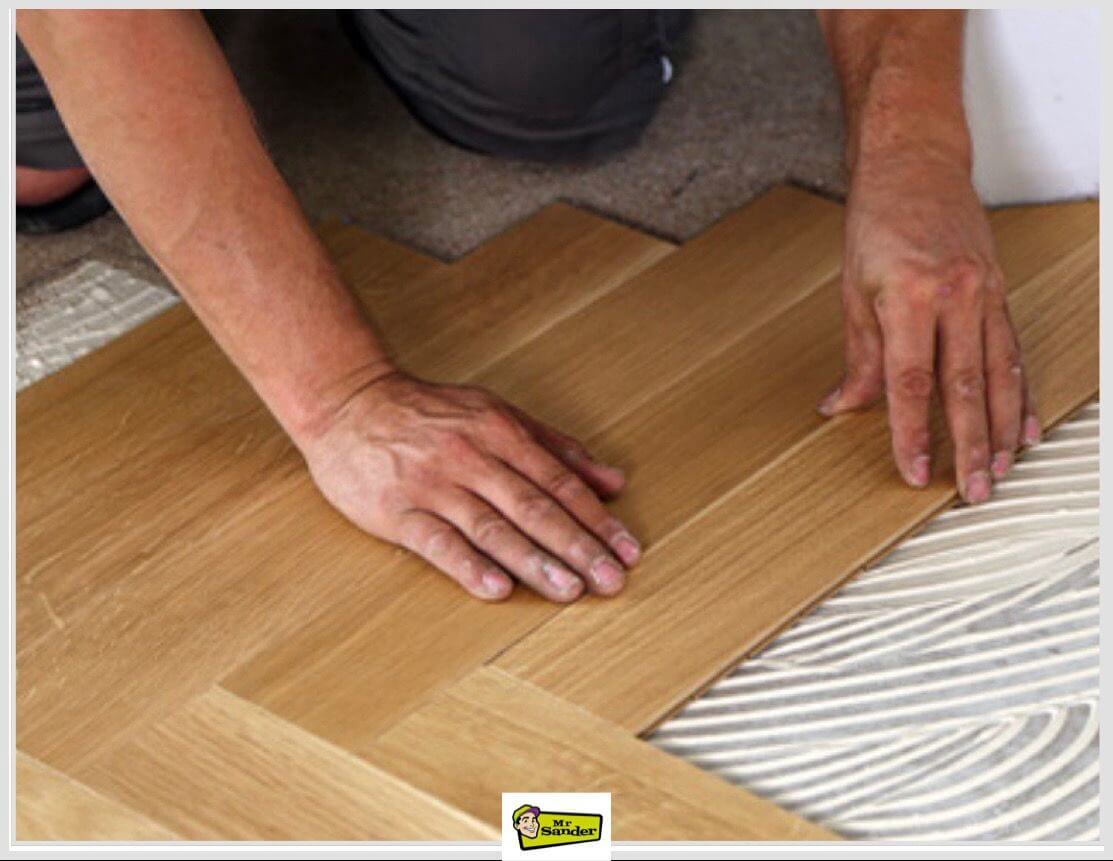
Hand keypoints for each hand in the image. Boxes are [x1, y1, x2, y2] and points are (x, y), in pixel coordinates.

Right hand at [297, 369, 639, 601]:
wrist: (349, 404)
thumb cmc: (430, 413)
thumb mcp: (498, 414)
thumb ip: (557, 448)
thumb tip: (613, 481)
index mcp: (500, 432)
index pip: (558, 482)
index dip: (596, 518)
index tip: (627, 551)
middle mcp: (471, 457)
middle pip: (533, 507)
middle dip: (577, 546)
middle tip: (611, 581)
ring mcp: (432, 485)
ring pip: (491, 528)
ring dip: (534, 561)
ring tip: (569, 591)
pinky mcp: (396, 510)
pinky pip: (436, 542)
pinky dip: (467, 566)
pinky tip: (496, 589)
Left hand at [818, 149, 1039, 502]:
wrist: (916, 165)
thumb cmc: (878, 222)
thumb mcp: (854, 290)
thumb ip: (857, 356)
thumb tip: (841, 406)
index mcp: (910, 296)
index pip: (912, 382)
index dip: (913, 433)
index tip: (915, 471)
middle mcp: (955, 297)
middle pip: (964, 387)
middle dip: (969, 446)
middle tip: (972, 491)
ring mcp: (984, 294)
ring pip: (998, 374)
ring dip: (1001, 429)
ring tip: (1001, 470)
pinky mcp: (998, 293)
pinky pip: (1012, 352)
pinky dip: (1019, 394)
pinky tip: (1023, 426)